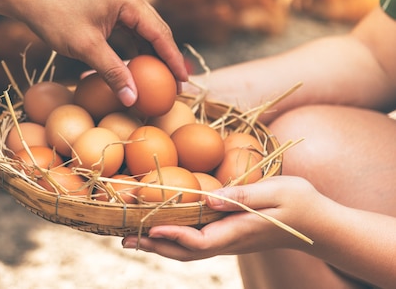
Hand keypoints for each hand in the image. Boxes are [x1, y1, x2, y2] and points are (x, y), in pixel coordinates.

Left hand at [12, 0, 187, 105]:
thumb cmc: (53, 16)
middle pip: (156, 30)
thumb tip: (134, 99)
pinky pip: (128, 28)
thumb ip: (112, 73)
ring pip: (142, 30)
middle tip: (176, 86)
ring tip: (159, 80)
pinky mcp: (108, 3)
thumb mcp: (85, 47)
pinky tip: (136, 67)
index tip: (184, 82)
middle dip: (165, 58)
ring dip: (149, 54)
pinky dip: (133, 47)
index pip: (160, 32)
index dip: (174, 59)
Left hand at [122, 176, 321, 260]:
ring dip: (159, 245)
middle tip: (124, 237)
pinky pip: (197, 242)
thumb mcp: (276, 191)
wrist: (319, 224)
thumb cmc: (301, 202)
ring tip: (132, 237)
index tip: (150, 228)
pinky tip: (161, 230)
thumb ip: (243, 195)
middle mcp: (229, 241)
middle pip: (186, 251)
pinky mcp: (229, 235)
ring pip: (189, 250)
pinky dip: (173, 238)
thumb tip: (209, 198)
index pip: (200, 241)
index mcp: (238, 231)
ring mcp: (229, 241)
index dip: (173, 236)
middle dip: (154, 245)